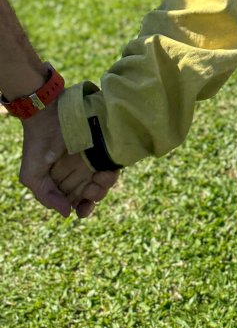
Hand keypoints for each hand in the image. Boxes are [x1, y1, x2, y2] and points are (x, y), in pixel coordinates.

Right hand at [19, 103, 117, 217]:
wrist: (48, 115)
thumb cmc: (38, 144)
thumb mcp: (33, 175)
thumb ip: (47, 196)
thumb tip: (67, 213)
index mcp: (64, 182)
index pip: (78, 202)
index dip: (84, 209)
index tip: (83, 209)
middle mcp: (79, 173)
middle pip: (94, 195)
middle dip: (94, 197)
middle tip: (90, 188)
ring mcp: (92, 160)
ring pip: (105, 183)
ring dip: (104, 187)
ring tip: (98, 178)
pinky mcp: (103, 148)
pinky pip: (113, 166)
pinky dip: (111, 174)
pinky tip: (104, 172)